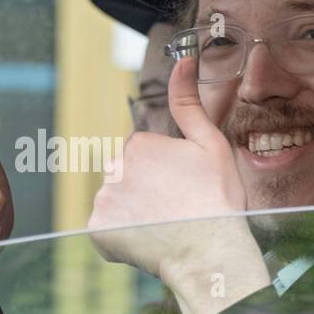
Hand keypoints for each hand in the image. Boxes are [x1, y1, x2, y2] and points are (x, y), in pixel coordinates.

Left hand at [89, 56, 268, 313]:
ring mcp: (103, 199)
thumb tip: (182, 61)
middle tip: (174, 212)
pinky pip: (106, 230)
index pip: (144, 158)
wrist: (209, 252)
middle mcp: (114, 167)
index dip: (167, 176)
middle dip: (145, 193)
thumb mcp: (211, 145)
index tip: (184, 191)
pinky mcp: (97, 228)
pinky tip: (147, 242)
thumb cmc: (217, 200)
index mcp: (139, 144)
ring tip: (163, 229)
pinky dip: (122, 237)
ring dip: (134, 215)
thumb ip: (188, 104)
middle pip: (126, 178)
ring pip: (116, 203)